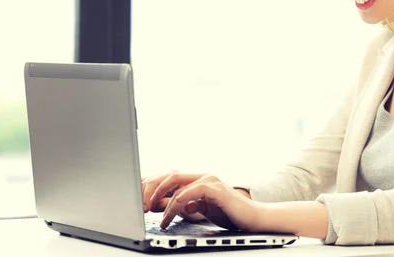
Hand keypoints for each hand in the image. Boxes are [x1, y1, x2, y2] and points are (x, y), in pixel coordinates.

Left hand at [145, 172, 261, 230]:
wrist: (252, 219)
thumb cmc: (229, 213)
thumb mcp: (201, 209)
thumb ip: (187, 205)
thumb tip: (170, 206)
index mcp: (198, 179)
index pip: (170, 177)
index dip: (153, 186)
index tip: (140, 200)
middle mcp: (202, 175)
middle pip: (169, 175)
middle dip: (150, 189)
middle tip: (141, 207)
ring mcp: (209, 180)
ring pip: (176, 183)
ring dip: (161, 200)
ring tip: (154, 215)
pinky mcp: (215, 189)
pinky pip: (189, 193)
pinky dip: (176, 205)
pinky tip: (170, 217)